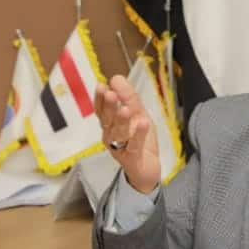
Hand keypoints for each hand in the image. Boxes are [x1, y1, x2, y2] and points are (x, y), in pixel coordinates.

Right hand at [95, 75, 160, 193]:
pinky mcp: (132, 160)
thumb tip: (116, 78)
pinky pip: (134, 146)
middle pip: (107, 121)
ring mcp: (120, 149)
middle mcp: (111, 136)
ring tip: (126, 109)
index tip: (101, 86)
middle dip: (108, 107)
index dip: (100, 99)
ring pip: (118, 134)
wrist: (147, 170)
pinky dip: (138, 135)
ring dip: (121, 121)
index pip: (101, 110)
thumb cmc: (139, 140)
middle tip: (110, 94)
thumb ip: (129, 97)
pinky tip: (143, 124)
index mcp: (110, 124)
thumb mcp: (138, 114)